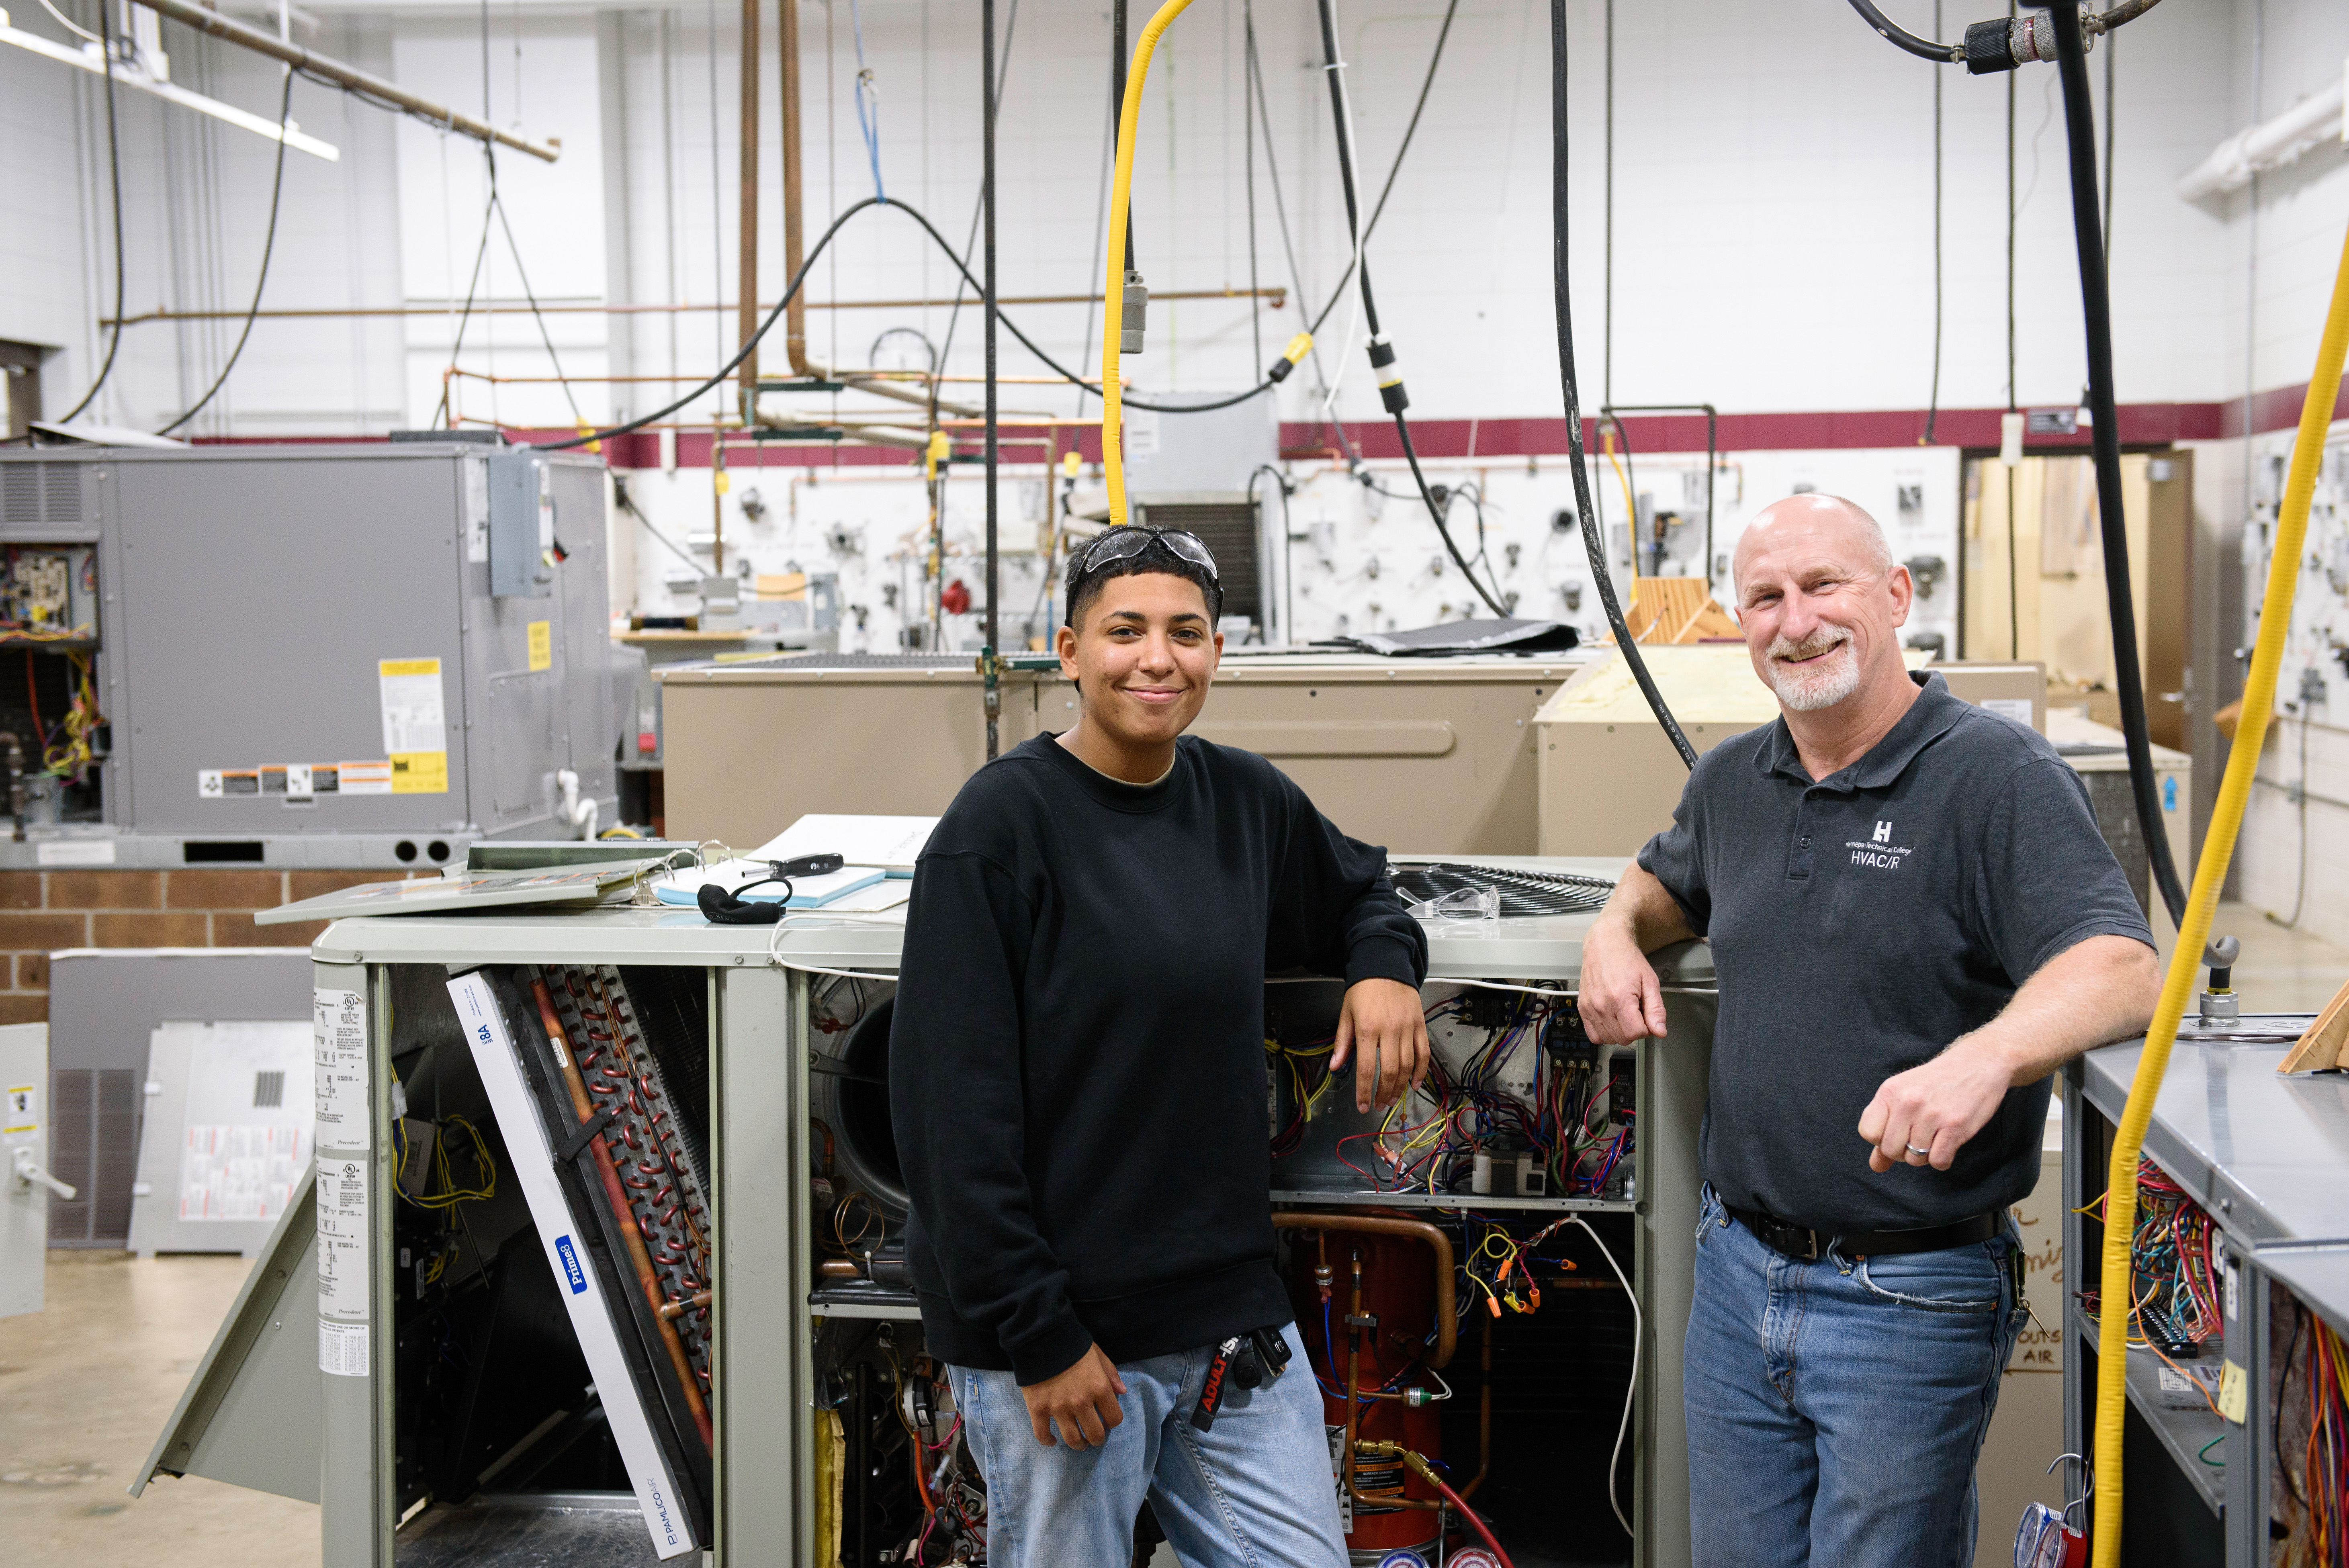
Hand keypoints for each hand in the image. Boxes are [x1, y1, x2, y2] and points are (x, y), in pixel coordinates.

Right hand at [1020, 1344, 1127, 1448]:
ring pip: (1072, 1439)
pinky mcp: (1038, 1409)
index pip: (1115, 1418)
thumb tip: (1122, 1392)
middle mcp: (1081, 1402)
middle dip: (1096, 1439)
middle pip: (1094, 1434)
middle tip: (1093, 1436)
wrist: (1040, 1336)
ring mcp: (1058, 1408)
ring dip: (1078, 1444)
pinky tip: (1052, 1440)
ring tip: (1078, 1443)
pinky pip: (1042, 1434)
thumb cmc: (1072, 1344)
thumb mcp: (1097, 1354)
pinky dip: (1048, 1441)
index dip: (1112, 1422)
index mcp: (1099, 1388)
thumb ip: (1111, 1373)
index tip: (1107, 1421)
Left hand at [1331, 977, 1430, 1112]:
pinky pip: (1423, 1053)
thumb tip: (1335, 1066)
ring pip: (1407, 1066)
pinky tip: (1414, 1084)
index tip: (1363, 1106)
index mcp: (1367, 1029)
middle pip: (1389, 1072)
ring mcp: (1407, 1028)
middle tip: (1379, 1105)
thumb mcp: (1346, 1013)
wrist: (1385, 965)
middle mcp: (1389, 1031)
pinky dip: (1421, 1071)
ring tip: (1392, 1098)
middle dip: (1383, 1093)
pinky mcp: (1419, 1025)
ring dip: (1400, 1087)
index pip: (1365, 1069)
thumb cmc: (1363, 989)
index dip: (1364, 1091)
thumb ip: (1342, 1042)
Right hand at [1577, 916, 1666, 1044]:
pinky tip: (1612, 1021)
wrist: (1605, 945)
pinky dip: (1605, 1033)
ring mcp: (1590, 1008)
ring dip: (1620, 1032)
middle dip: (1634, 1030)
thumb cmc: (1626, 959)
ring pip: (1608, 1039)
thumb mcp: (1650, 981)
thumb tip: (1659, 1031)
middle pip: (1623, 1038)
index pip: (1636, 1033)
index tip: (1647, 1017)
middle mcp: (1601, 1005)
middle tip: (1637, 1013)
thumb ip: (1656, 1009)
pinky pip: (1593, 1035)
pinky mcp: (1582, 1008)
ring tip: (1624, 1014)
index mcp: (1620, 998)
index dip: (1647, 1028)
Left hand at [1856, 1036, 2017, 1172]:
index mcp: (1890, 1091)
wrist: (1978, 1063)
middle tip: (1918, 1138)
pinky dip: (1942, 1159)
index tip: (1897, 1133)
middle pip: (1890, 1150)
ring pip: (1915, 1159)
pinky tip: (1947, 1143)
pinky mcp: (1955, 1126)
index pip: (1868, 1132)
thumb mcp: (1903, 1095)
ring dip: (1925, 1155)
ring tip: (1935, 1136)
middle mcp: (1908, 1102)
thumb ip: (1885, 1130)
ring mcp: (1931, 1114)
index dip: (1881, 1139)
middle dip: (1903, 1151)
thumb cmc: (1936, 1082)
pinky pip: (1938, 1161)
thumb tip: (1875, 1166)